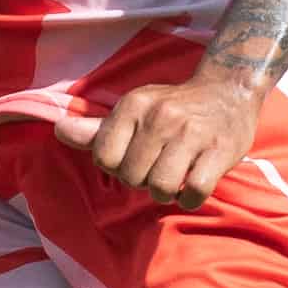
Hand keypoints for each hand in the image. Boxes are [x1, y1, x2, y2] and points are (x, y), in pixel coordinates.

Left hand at [59, 68, 263, 210]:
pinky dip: (191, 197)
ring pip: (161, 188)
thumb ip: (96, 128)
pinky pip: (193, 192)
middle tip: (160, 165)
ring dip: (167, 191)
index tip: (135, 157)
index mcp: (134, 105)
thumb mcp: (134, 111)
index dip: (117, 166)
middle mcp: (161, 116)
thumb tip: (58, 131)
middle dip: (143, 180)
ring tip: (177, 174)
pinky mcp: (219, 151)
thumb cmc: (173, 108)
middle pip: (132, 178)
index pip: (103, 158)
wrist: (229, 91)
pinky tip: (195, 181)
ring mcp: (192, 134)